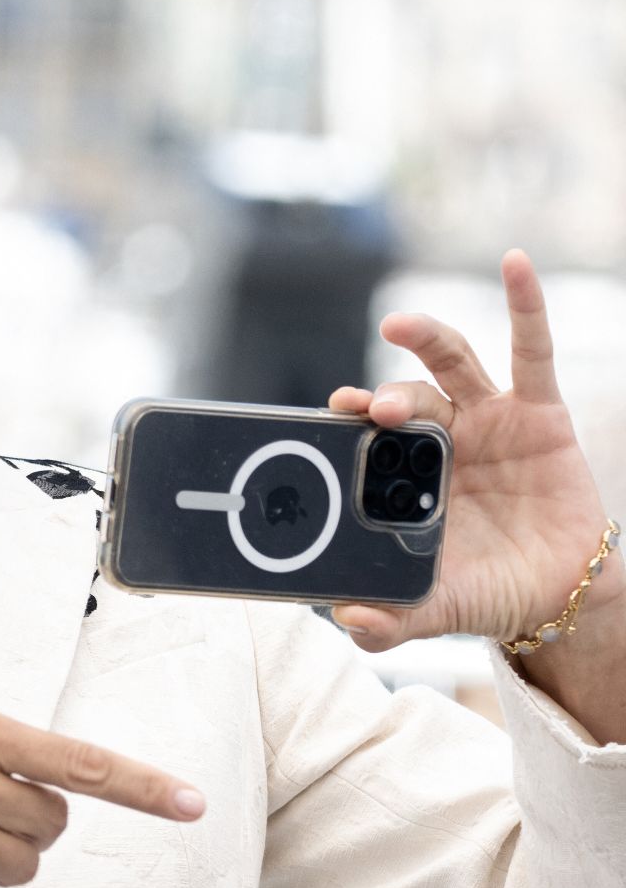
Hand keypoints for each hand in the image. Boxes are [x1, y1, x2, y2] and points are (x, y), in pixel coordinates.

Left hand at [325, 248, 623, 650]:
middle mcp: (441, 440)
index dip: (349, 422)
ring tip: (399, 325)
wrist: (558, 594)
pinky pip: (532, 350)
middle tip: (370, 410)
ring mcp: (488, 420)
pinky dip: (526, 304)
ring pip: (452, 364)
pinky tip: (516, 265)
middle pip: (406, 400)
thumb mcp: (437, 609)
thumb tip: (349, 622)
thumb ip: (393, 620)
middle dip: (386, 399)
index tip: (329, 413)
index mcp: (406, 479)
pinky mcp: (539, 411)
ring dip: (425, 340)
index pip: (370, 440)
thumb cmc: (488, 592)